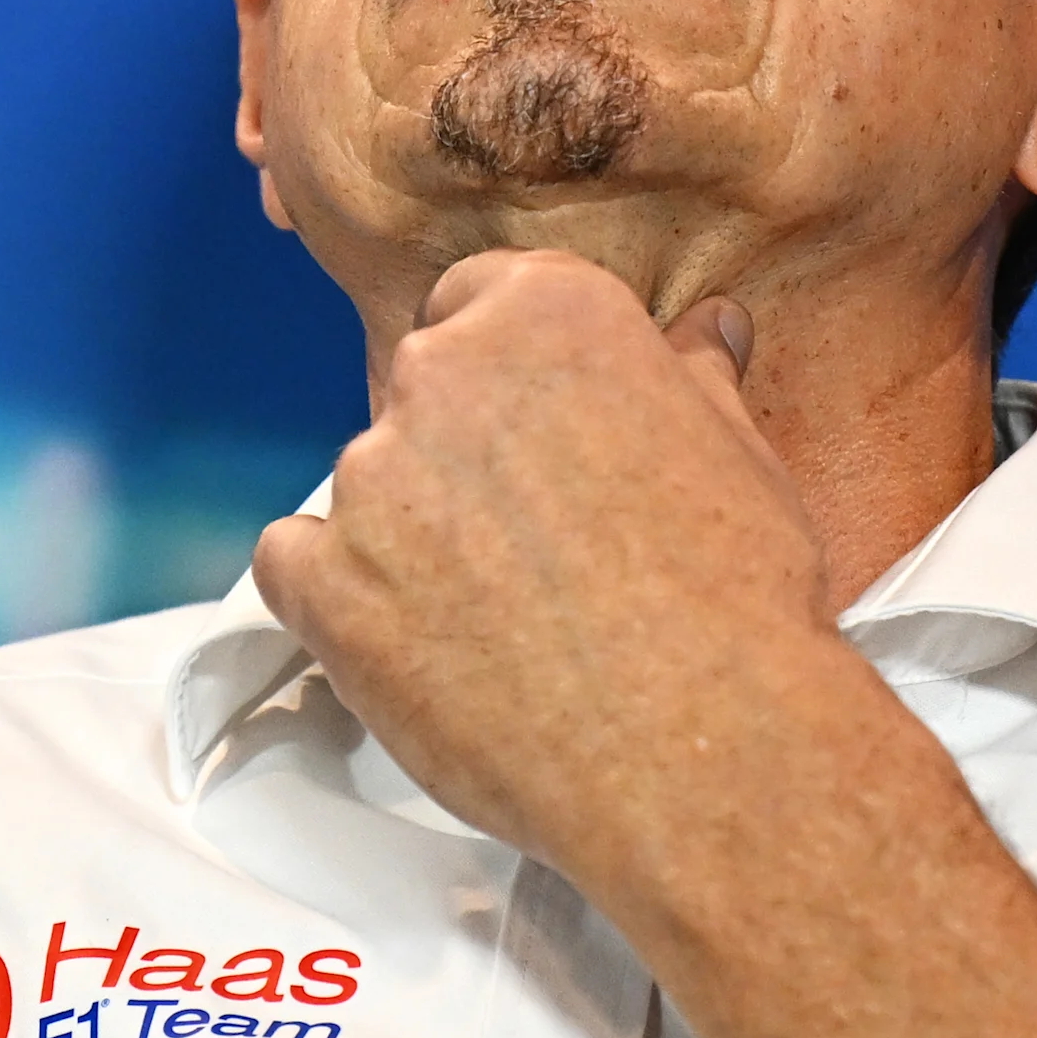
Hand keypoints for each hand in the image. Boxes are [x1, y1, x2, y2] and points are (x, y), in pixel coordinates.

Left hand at [248, 249, 840, 871]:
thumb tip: (706, 328)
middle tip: (541, 541)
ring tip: (502, 617)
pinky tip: (417, 640)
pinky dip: (336, 594)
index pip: (481, 296)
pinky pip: (293, 561)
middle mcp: (442, 375)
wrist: (702, 741)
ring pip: (370, 484)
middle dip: (469, 454)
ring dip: (414, 531)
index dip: (515, 371)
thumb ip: (695, 377)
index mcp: (545, 315)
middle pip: (425, 390)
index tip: (543, 429)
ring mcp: (371, 481)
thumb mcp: (743, 456)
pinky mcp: (324, 586)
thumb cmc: (737, 596)